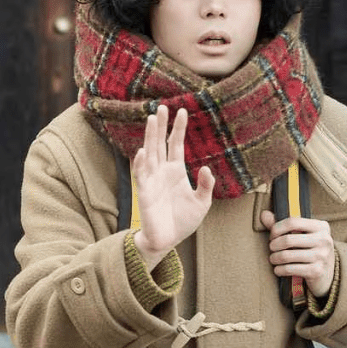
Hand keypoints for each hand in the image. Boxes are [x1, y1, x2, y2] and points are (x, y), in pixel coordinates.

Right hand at [131, 105, 214, 268]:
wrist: (168, 240)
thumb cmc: (183, 221)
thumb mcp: (202, 203)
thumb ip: (205, 185)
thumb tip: (205, 168)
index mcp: (175, 171)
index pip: (176, 145)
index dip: (178, 129)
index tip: (183, 111)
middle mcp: (162, 171)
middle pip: (160, 143)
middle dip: (161, 125)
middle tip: (161, 107)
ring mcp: (152, 180)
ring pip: (150, 153)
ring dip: (150, 137)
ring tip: (152, 120)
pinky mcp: (144, 192)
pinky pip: (141, 175)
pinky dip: (141, 164)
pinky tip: (142, 152)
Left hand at [260, 210, 334, 297]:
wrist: (327, 273)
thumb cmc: (309, 249)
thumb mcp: (302, 234)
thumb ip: (283, 225)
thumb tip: (264, 214)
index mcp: (321, 226)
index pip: (292, 222)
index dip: (276, 228)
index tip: (272, 235)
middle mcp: (324, 240)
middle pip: (287, 240)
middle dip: (273, 245)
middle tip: (271, 248)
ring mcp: (321, 256)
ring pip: (286, 255)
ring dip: (274, 258)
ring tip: (273, 259)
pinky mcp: (316, 271)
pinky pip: (289, 269)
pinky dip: (279, 270)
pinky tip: (278, 269)